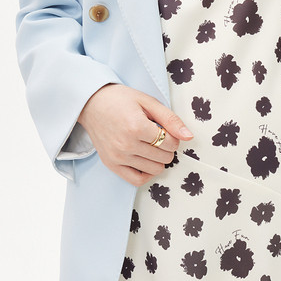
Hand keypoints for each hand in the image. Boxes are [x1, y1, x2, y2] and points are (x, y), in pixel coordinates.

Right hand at [76, 83, 193, 187]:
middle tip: (158, 136)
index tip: (166, 129)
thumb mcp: (148, 102)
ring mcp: (118, 157)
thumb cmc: (120, 99)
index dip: (173, 136)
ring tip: (151, 145)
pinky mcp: (111, 164)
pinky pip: (137, 180)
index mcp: (136, 127)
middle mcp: (126, 145)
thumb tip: (189, 137)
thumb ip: (170, 119)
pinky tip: (146, 160)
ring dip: (158, 159)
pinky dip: (146, 173)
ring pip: (154, 169)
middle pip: (164, 158)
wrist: (91, 103)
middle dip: (167, 147)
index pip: (170, 143)